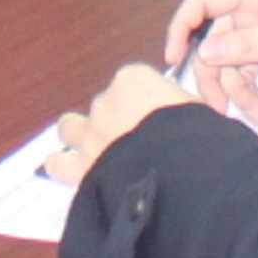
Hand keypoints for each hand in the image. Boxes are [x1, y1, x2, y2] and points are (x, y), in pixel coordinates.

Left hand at [44, 62, 195, 186]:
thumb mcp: (200, 113)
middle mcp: (106, 101)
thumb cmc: (198, 140)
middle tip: (134, 141)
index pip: (132, 82)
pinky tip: (78, 175)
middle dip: (114, 120)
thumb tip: (188, 123)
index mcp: (135, 80)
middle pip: (103, 105)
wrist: (180, 177)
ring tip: (98, 154)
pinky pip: (57, 163)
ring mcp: (89, 134)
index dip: (143, 101)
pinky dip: (65, 167)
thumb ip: (182, 111)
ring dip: (81, 137)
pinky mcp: (79, 167)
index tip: (156, 117)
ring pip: (69, 127)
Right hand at [161, 0, 257, 121]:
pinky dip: (253, 90)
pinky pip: (249, 68)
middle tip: (220, 110)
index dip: (181, 28)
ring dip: (239, 89)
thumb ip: (246, 45)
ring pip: (231, 61)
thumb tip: (203, 52)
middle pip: (214, 41)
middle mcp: (251, 7)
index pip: (202, 2)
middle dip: (216, 76)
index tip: (174, 61)